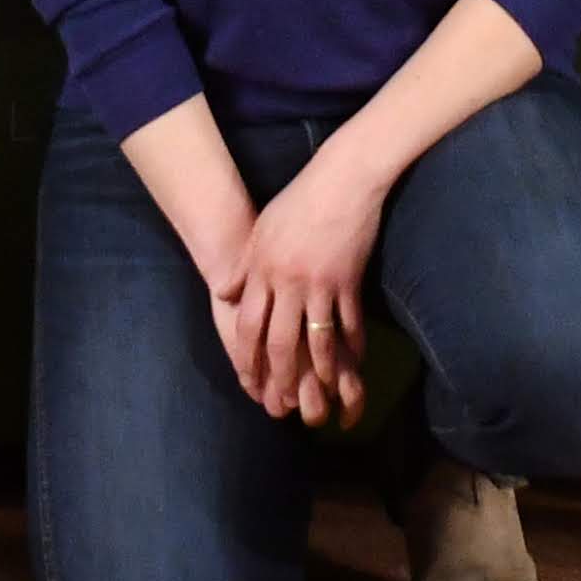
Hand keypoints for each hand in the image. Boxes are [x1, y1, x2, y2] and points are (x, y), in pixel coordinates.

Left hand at [229, 155, 385, 425]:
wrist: (342, 178)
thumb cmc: (299, 200)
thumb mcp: (262, 231)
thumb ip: (245, 265)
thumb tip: (225, 293)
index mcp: (263, 269)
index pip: (249, 324)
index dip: (248, 357)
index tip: (249, 381)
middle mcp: (288, 281)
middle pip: (279, 339)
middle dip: (279, 375)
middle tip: (283, 401)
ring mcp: (320, 282)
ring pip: (315, 338)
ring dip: (316, 370)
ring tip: (319, 392)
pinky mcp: (349, 279)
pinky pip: (349, 322)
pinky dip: (352, 344)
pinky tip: (354, 359)